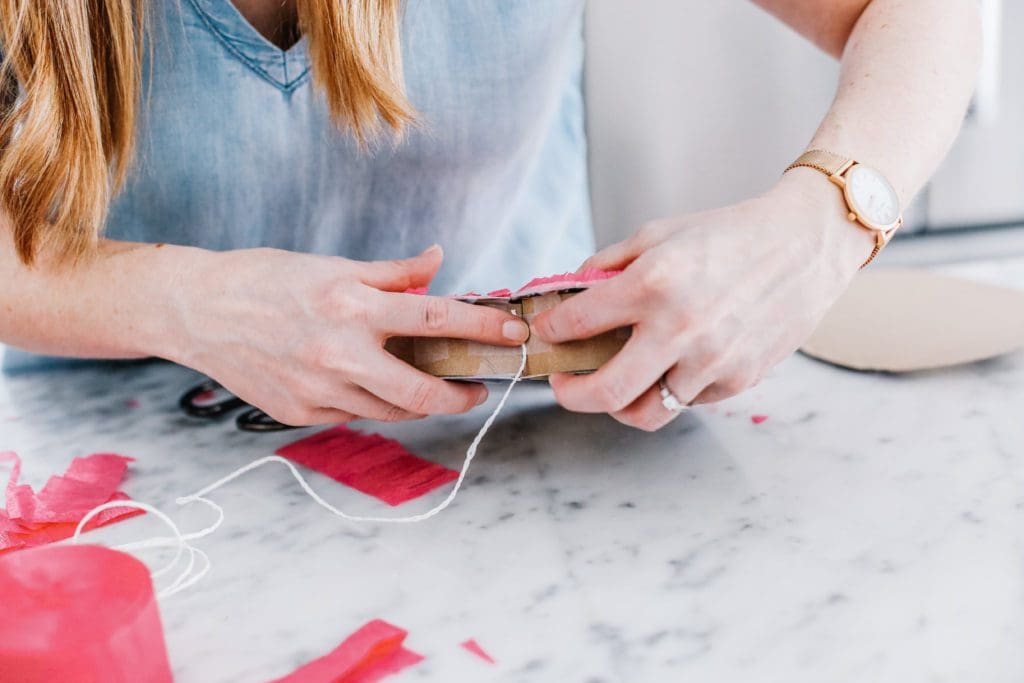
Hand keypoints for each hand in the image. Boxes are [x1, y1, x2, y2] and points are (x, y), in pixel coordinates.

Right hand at [171, 245, 529, 425]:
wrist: (195, 311)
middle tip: (477, 388)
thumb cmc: (264, 279)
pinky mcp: (300, 414)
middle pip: (422, 391)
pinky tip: (370, 385)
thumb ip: (392, 273)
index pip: (435, 320)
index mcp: (351, 307)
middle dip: (461, 395)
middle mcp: (339, 354)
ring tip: (428, 385)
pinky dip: (372, 403)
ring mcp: (318, 391)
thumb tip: (438, 263)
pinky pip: (354, 415)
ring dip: (419, 401)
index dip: (483, 328)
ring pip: (392, 412)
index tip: (513, 335)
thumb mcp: (332, 266)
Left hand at [531, 170, 875, 430]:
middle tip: (564, 383)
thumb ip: (607, 265)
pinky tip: (666, 365)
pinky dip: (666, 390)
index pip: (577, 324)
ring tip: (614, 380)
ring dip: (620, 400)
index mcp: (653, 284)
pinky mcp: (738, 380)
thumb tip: (569, 294)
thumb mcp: (658, 233)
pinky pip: (685, 402)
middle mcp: (680, 329)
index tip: (547, 333)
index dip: (551, 331)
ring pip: (645, 411)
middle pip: (605, 393)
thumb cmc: (728, 235)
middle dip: (571, 394)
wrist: (804, 245)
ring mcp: (711, 361)